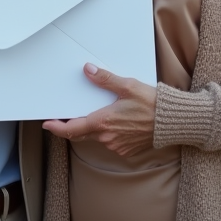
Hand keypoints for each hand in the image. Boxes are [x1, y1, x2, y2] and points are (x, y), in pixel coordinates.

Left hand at [42, 64, 156, 156]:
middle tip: (66, 117)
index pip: (72, 129)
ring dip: (94, 128)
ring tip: (101, 114)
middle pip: (82, 134)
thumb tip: (87, 70)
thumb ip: (105, 79)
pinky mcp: (126, 150)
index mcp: (103, 122)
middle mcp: (107, 137)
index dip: (57, 128)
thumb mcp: (127, 86)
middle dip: (73, 126)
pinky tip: (117, 123)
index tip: (47, 124)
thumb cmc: (152, 104)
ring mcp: (117, 146)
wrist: (173, 122)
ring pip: (97, 137)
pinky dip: (109, 133)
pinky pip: (110, 142)